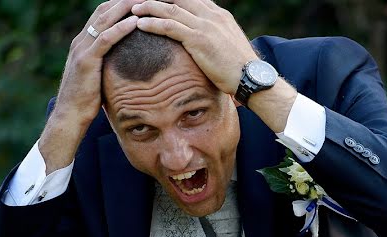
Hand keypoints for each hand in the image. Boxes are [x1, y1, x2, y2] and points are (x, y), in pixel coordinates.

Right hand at [39, 0, 141, 171]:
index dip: (122, 4)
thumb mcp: (100, 76)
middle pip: (105, 10)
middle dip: (126, 0)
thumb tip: (128, 63)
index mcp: (84, 42)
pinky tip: (135, 22)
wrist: (70, 116)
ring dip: (126, 7)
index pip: (104, 13)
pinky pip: (104, 39)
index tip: (142, 0)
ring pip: (105, 19)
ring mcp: (82, 48)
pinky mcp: (86, 60)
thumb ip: (109, 64)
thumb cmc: (87, 100)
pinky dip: (120, 28)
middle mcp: (81, 40)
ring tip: (146, 0)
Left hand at [131, 0, 259, 96]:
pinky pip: (169, 26)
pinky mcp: (199, 39)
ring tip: (133, 8)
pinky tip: (140, 24)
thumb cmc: (241, 69)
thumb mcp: (228, 46)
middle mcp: (212, 15)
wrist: (253, 79)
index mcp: (219, 15)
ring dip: (149, 6)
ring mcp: (205, 25)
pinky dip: (152, 23)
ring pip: (170, 8)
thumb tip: (205, 43)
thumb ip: (215, 37)